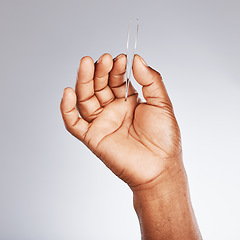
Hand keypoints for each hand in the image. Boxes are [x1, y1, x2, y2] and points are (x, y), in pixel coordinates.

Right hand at [60, 54, 181, 188]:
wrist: (160, 168)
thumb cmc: (164, 139)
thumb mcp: (162, 104)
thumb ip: (151, 80)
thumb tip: (137, 59)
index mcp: (129, 102)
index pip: (117, 80)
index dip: (117, 68)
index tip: (121, 58)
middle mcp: (114, 110)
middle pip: (99, 86)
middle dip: (100, 71)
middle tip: (104, 59)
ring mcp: (102, 123)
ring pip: (85, 99)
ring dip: (84, 81)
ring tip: (87, 64)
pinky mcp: (92, 137)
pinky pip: (74, 123)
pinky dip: (67, 109)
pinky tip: (69, 92)